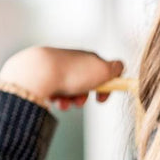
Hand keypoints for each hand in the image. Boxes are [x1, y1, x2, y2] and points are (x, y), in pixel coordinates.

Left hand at [0, 47, 125, 109]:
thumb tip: (119, 67)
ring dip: (71, 101)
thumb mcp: (103, 70)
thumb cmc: (71, 72)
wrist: (39, 72)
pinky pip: (56, 93)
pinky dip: (58, 100)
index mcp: (88, 57)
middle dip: (84, 97)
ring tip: (65, 103)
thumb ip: (116, 69)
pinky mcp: (44, 77)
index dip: (105, 87)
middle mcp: (73, 61)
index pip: (102, 71)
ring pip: (71, 91)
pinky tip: (55, 101)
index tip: (102, 98)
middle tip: (80, 101)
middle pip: (86, 84)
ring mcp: (58, 69)